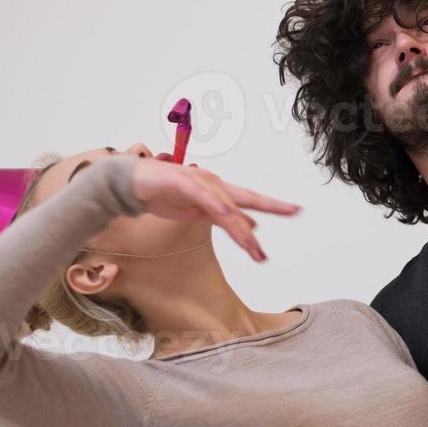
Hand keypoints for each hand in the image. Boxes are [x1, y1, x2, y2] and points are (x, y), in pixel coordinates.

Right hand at [128, 159, 300, 262]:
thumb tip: (252, 227)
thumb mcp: (200, 212)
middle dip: (271, 206)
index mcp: (218, 191)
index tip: (296, 210)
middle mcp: (212, 183)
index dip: (273, 205)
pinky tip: (226, 214)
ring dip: (240, 226)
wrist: (131, 185)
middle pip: (246, 199)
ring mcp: (198, 181)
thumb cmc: (164, 196)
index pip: (250, 199)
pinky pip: (202, 195)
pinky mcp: (181, 182)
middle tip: (294, 211)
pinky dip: (215, 204)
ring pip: (226, 205)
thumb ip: (225, 219)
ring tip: (255, 245)